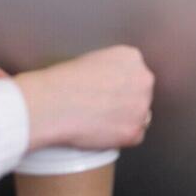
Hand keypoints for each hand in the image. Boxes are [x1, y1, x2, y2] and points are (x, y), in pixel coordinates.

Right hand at [14, 45, 154, 151]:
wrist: (51, 104)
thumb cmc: (62, 82)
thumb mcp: (93, 60)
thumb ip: (112, 69)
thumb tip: (113, 84)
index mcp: (131, 58)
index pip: (134, 74)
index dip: (119, 86)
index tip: (104, 93)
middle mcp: (143, 79)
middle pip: (140, 94)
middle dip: (126, 103)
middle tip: (101, 110)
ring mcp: (141, 106)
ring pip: (140, 115)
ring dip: (125, 120)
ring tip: (99, 121)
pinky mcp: (134, 130)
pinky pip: (134, 136)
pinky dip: (120, 138)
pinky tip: (101, 133)